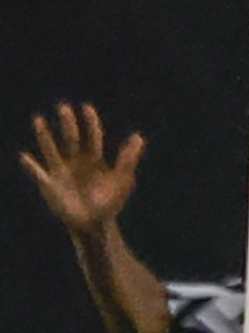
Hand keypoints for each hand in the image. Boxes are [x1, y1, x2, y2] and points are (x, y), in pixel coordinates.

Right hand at [21, 103, 143, 235]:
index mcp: (94, 159)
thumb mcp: (122, 181)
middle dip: (68, 124)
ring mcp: (61, 171)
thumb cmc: (109, 201)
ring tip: (39, 120)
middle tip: (64, 107)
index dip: (90, 123)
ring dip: (45, 136)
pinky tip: (25, 157)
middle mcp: (75, 161)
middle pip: (71, 138)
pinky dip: (32, 166)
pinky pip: (38, 173)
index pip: (93, 137)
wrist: (94, 224)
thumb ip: (128, 160)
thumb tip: (138, 137)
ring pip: (51, 149)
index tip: (87, 108)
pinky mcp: (49, 184)